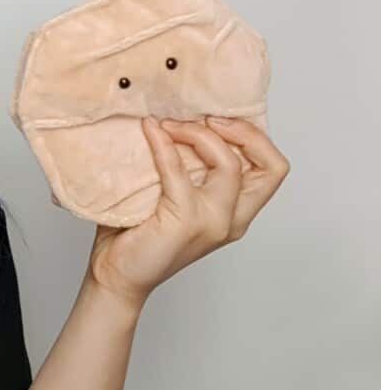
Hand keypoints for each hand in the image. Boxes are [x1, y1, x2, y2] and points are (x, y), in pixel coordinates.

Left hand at [86, 116, 290, 307]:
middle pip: (271, 166)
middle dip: (242, 130)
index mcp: (235, 212)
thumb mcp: (172, 194)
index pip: (272, 169)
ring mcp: (212, 222)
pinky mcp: (185, 221)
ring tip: (169, 123)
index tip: (218, 118)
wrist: (117, 275)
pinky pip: (178, 170)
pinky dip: (164, 144)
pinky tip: (150, 130)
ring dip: (199, 133)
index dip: (254, 136)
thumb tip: (171, 115)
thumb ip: (184, 166)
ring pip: (230, 163)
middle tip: (204, 117)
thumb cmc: (137, 234)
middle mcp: (232, 218)